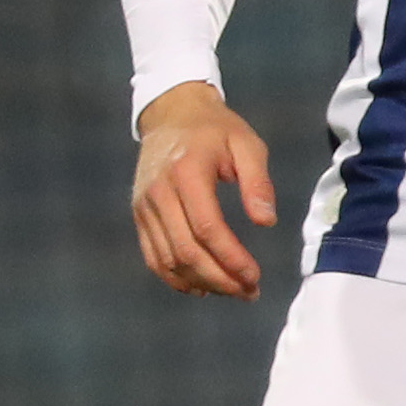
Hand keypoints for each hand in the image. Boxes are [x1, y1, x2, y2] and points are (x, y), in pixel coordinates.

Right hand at [132, 82, 277, 298]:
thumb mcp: (247, 144)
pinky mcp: (139, 215)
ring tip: (232, 291)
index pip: (207, 227)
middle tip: (249, 292)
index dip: (231, 259)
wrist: (172, 113)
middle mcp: (159, 191)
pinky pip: (153, 257)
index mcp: (187, 171)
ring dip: (201, 283)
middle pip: (186, 251)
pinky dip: (176, 279)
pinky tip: (202, 287)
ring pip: (168, 260)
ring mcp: (144, 205)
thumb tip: (266, 222)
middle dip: (220, 279)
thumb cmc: (216, 129)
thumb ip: (258, 182)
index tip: (255, 277)